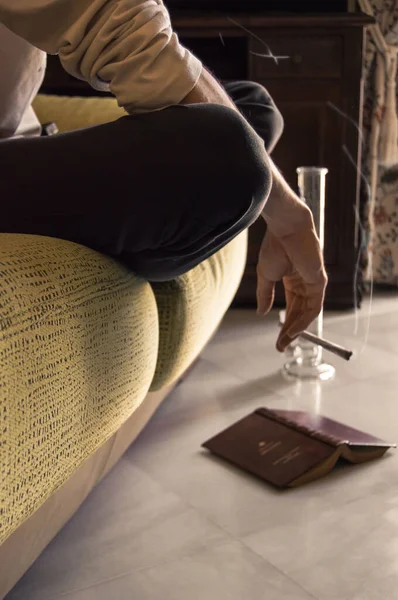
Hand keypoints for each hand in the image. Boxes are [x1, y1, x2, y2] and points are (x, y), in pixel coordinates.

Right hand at [257, 208, 326, 351]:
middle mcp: (305, 283)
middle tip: (281, 347)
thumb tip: (262, 313)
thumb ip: (266, 295)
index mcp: (293, 280)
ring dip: (296, 329)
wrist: (284, 228)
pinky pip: (313, 306)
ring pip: (307, 313)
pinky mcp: (319, 281)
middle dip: (290, 332)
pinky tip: (293, 330)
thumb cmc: (275, 246)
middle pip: (300, 313)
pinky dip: (304, 320)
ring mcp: (313, 283)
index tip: (277, 341)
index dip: (284, 325)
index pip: (292, 308)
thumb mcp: (266, 275)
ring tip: (285, 342)